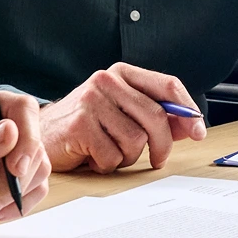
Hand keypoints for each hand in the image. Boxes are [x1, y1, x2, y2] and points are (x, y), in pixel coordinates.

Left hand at [0, 89, 50, 227]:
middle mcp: (3, 123)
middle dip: (14, 178)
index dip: (27, 136)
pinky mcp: (25, 172)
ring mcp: (17, 149)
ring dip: (11, 194)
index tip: (15, 168)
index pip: (22, 108)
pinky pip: (39, 187)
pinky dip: (16, 203)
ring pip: (40, 167)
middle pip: (35, 143)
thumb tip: (10, 131)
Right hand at [40, 63, 206, 172]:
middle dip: (163, 145)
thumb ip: (154, 115)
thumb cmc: (84, 125)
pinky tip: (93, 157)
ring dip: (128, 157)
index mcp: (121, 73)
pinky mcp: (80, 125)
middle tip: (158, 159)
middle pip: (156, 116)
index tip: (198, 131)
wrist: (39, 134)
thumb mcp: (121, 112)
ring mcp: (92, 101)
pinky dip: (108, 165)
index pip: (167, 85)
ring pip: (136, 140)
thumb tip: (191, 126)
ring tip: (110, 152)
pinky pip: (113, 156)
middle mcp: (107, 81)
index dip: (187, 110)